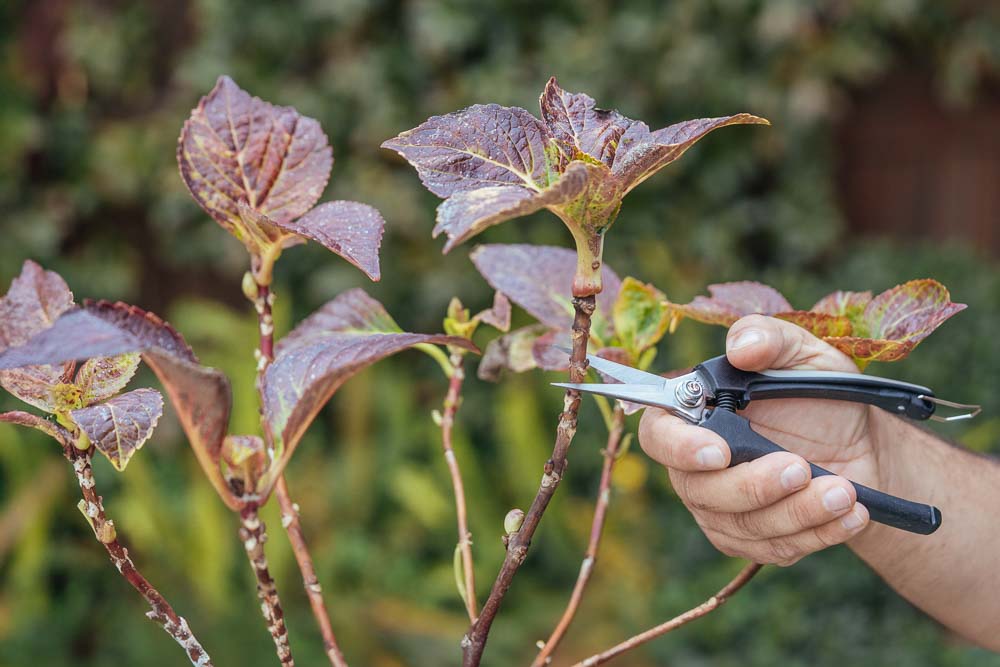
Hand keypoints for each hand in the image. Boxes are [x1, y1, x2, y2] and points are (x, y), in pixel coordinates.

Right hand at [639, 315, 877, 564]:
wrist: (863, 447)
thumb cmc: (821, 395)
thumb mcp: (804, 354)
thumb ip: (769, 338)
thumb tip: (742, 347)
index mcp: (693, 414)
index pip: (657, 434)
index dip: (678, 448)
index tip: (719, 451)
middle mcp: (695, 466)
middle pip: (700, 490)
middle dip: (753, 485)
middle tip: (801, 467)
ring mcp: (720, 508)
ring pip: (742, 526)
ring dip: (796, 512)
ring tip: (844, 493)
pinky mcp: (751, 540)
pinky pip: (773, 549)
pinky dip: (815, 534)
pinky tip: (849, 515)